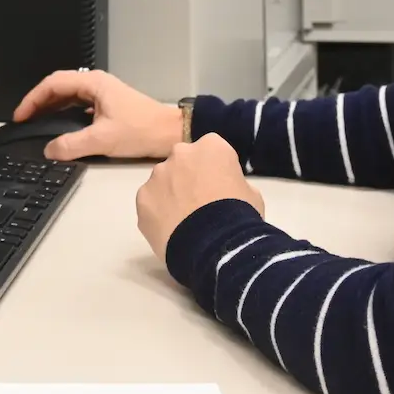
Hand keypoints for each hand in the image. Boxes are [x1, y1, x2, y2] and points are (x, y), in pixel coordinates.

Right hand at [12, 69, 183, 160]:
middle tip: (24, 120)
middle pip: (58, 87)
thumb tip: (49, 150)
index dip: (33, 99)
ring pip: (67, 96)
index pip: (53, 84)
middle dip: (38, 102)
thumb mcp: (103, 139)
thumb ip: (72, 145)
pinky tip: (59, 127)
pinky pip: (77, 104)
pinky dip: (63, 113)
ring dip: (50, 107)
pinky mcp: (107, 104)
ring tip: (36, 123)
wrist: (170, 132)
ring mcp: (102, 93)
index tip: (21, 116)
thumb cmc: (142, 130)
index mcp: (93, 83)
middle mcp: (96, 83)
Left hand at [135, 134, 264, 259]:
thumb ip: (232, 181)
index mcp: (211, 147)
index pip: (211, 150)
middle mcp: (180, 153)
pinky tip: (170, 230)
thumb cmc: (239, 216)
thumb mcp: (252, 193)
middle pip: (183, 161)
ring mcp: (157, 175)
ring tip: (183, 221)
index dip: (215, 170)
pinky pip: (150, 202)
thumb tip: (224, 188)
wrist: (214, 246)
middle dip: (188, 177)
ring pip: (163, 181)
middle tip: (198, 204)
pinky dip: (157, 213)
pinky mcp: (142, 197)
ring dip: (170, 194)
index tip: (219, 188)